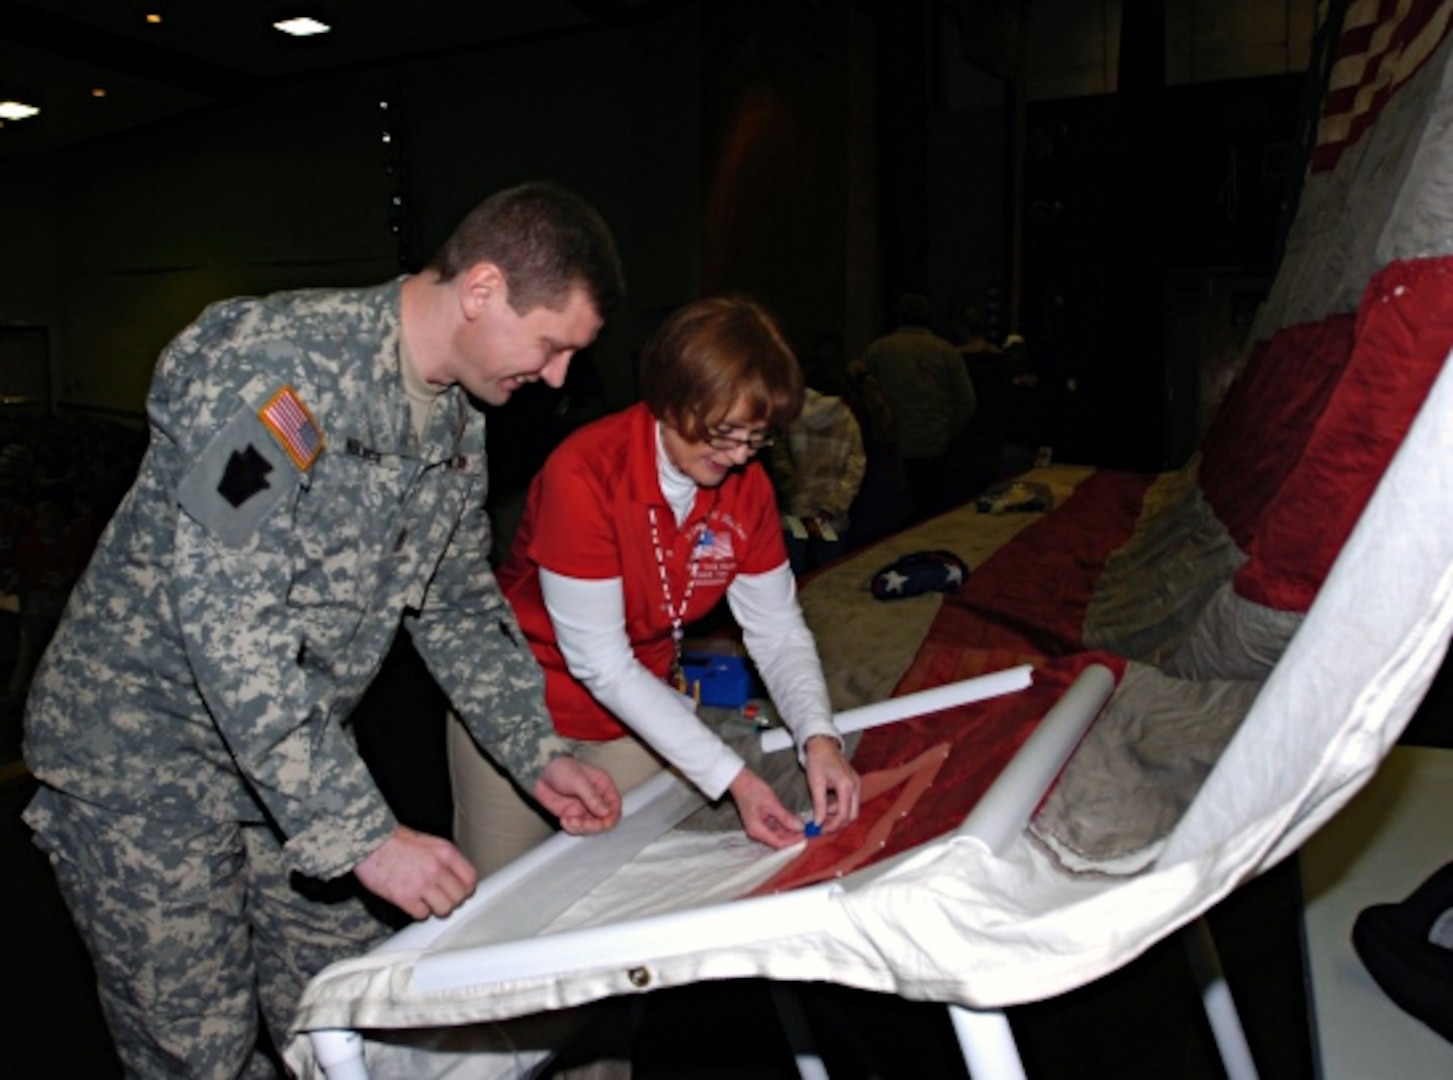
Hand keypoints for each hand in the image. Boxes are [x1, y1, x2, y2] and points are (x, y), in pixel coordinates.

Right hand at [354, 824, 477, 920]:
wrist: (369, 843)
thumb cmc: (395, 840)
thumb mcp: (428, 842)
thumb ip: (444, 858)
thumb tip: (455, 876)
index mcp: (445, 852)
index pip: (470, 878)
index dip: (465, 888)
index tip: (458, 891)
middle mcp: (437, 869)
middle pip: (459, 897)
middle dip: (451, 900)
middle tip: (441, 898)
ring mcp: (421, 884)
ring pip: (445, 909)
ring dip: (437, 908)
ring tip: (427, 902)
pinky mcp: (404, 897)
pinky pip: (422, 915)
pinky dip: (418, 912)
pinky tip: (412, 903)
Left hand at [534, 756, 622, 834]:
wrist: (538, 772)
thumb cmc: (560, 768)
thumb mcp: (578, 781)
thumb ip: (592, 797)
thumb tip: (607, 812)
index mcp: (603, 786)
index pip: (615, 805)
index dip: (611, 817)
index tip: (603, 823)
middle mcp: (596, 799)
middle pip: (604, 820)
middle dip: (594, 825)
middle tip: (580, 823)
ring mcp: (584, 808)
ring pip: (592, 827)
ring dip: (582, 828)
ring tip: (568, 821)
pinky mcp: (573, 815)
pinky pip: (578, 828)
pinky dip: (572, 828)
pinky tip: (564, 820)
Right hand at [728, 766, 805, 848]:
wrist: (740, 780)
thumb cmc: (753, 789)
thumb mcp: (772, 803)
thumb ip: (786, 817)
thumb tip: (800, 828)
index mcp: (757, 830)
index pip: (778, 843)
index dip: (793, 841)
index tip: (806, 835)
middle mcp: (757, 832)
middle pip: (778, 840)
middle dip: (793, 836)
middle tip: (808, 829)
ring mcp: (758, 827)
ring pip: (778, 833)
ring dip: (790, 830)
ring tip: (803, 824)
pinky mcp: (761, 821)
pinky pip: (775, 826)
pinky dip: (784, 824)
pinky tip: (794, 819)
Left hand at [803, 735, 859, 834]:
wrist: (822, 744)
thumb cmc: (818, 760)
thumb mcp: (816, 783)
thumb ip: (819, 805)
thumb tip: (818, 823)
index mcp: (846, 786)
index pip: (843, 814)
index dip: (832, 825)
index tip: (820, 830)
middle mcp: (855, 786)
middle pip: (852, 815)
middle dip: (838, 823)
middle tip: (822, 826)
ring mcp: (856, 784)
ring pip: (852, 809)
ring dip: (838, 815)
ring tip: (822, 813)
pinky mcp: (853, 783)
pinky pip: (850, 801)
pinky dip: (840, 807)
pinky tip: (827, 805)